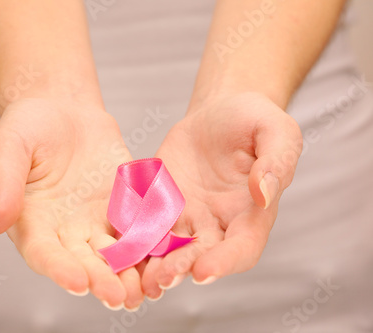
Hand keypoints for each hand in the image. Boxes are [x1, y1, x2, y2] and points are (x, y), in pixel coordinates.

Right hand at [0, 98, 143, 309]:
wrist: (63, 108)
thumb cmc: (28, 126)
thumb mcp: (8, 147)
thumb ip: (3, 184)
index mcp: (31, 222)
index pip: (43, 253)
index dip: (59, 269)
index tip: (78, 283)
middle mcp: (64, 230)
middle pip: (82, 261)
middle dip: (100, 279)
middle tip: (119, 297)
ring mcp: (95, 220)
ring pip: (112, 252)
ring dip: (127, 272)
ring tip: (143, 290)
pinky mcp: (121, 207)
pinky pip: (136, 227)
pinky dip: (149, 243)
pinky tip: (163, 257)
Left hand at [141, 93, 302, 297]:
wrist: (217, 114)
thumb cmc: (252, 120)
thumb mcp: (275, 130)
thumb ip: (276, 160)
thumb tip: (263, 193)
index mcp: (252, 212)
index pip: (242, 247)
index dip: (225, 262)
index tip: (203, 272)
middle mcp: (219, 223)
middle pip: (202, 255)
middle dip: (182, 268)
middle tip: (162, 278)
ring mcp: (188, 216)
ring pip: (171, 248)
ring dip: (155, 263)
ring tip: (139, 275)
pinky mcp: (162, 204)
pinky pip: (147, 224)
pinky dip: (135, 238)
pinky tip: (119, 248)